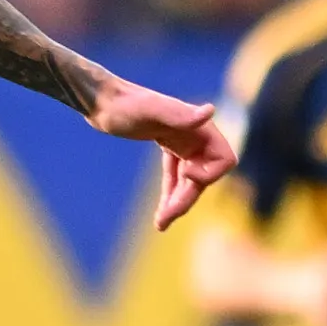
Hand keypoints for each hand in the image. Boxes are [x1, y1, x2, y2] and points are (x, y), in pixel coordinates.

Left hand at [86, 76, 237, 227]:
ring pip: (189, 183)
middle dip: (187, 199)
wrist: (102, 102)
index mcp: (199, 128)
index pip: (224, 160)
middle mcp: (196, 137)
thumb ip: (180, 114)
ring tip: (160, 224)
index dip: (210, 174)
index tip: (185, 173)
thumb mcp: (151, 109)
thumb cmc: (125, 104)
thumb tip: (210, 112)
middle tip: (164, 220)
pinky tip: (160, 217)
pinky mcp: (168, 150)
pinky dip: (170, 197)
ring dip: (178, 204)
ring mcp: (182, 144)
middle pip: (203, 178)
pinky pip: (176, 179)